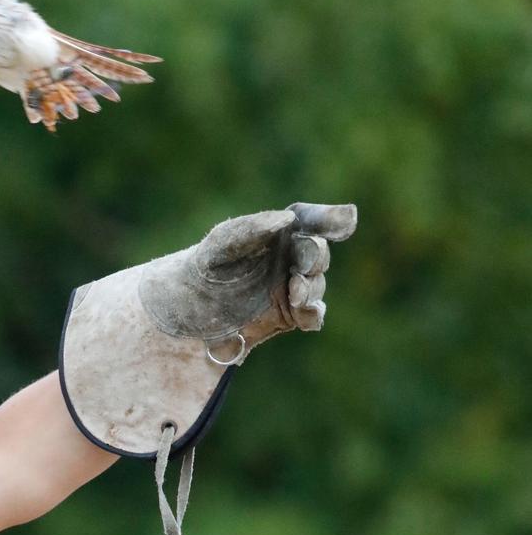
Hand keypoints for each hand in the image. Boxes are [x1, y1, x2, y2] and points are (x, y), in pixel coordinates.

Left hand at [139, 201, 357, 349]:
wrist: (188, 310)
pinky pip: (312, 315)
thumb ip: (250, 229)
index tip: (346, 221)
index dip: (330, 218)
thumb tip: (287, 219)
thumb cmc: (204, 268)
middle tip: (303, 266)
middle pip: (316, 252)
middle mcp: (290, 257)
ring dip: (310, 287)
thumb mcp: (220, 245)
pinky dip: (312, 313)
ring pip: (315, 284)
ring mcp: (293, 286)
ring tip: (295, 293)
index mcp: (277, 231)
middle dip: (314, 258)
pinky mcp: (290, 315)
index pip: (310, 220)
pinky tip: (304, 312)